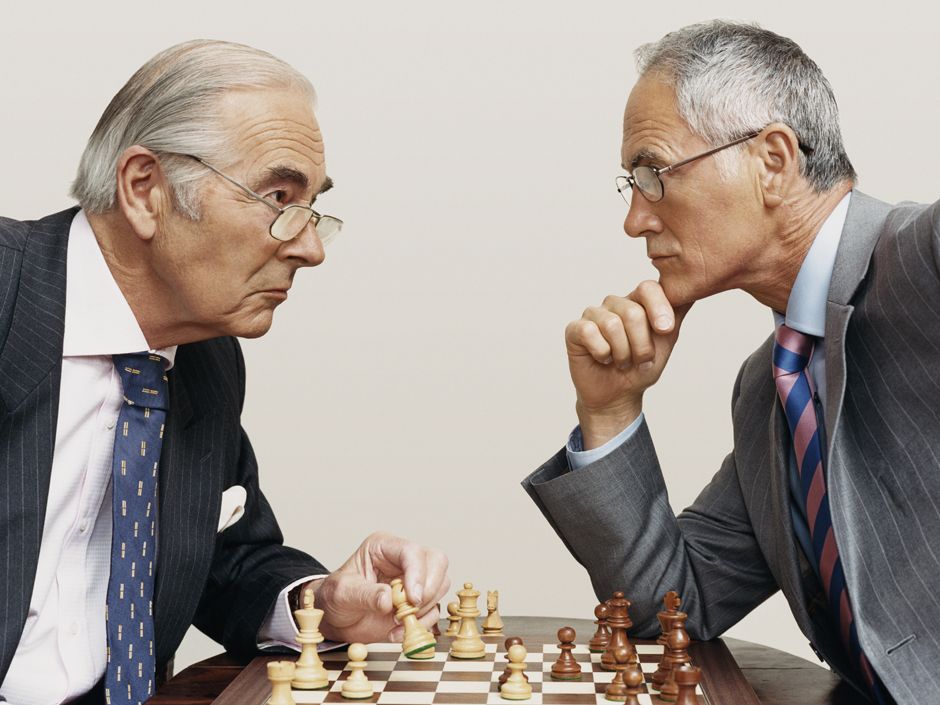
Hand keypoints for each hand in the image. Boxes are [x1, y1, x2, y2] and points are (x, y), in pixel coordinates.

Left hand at [310, 531, 449, 643]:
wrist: (335, 619)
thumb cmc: (335, 598)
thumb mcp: (342, 594)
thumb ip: (365, 595)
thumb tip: (389, 601)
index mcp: (384, 547)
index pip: (412, 551)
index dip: (417, 573)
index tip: (412, 598)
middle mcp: (403, 560)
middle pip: (437, 562)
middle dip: (429, 590)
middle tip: (409, 611)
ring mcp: (413, 580)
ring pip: (440, 585)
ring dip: (424, 610)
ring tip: (397, 624)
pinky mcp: (418, 601)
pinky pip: (434, 610)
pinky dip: (421, 625)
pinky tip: (397, 633)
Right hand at [565, 280, 691, 447]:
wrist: (619, 396)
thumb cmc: (641, 367)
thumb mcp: (666, 340)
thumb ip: (677, 313)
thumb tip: (695, 289)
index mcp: (638, 302)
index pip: (649, 288)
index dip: (659, 308)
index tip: (665, 330)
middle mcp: (615, 304)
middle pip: (633, 312)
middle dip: (641, 345)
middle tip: (640, 360)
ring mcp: (594, 314)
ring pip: (612, 324)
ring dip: (622, 353)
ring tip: (621, 362)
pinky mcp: (575, 329)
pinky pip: (590, 332)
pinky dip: (602, 352)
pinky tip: (603, 359)